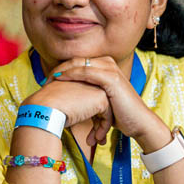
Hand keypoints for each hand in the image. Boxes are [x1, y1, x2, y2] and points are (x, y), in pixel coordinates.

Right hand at [24, 79, 111, 145]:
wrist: (45, 107)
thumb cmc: (48, 106)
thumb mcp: (63, 101)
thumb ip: (74, 104)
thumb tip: (78, 115)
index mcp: (80, 80)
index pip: (91, 99)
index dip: (92, 116)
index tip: (89, 130)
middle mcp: (90, 81)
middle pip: (100, 105)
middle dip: (98, 123)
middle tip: (95, 138)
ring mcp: (97, 88)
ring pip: (106, 111)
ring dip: (101, 128)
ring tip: (95, 141)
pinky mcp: (101, 98)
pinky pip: (107, 116)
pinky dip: (102, 129)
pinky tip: (95, 139)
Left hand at [51, 56, 170, 150]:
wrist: (138, 122)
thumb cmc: (120, 114)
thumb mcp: (101, 100)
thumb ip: (88, 92)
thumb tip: (68, 96)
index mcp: (105, 66)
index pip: (78, 62)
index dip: (61, 69)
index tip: (47, 80)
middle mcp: (108, 63)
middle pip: (77, 60)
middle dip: (59, 69)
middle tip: (45, 80)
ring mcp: (110, 69)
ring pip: (80, 64)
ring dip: (62, 70)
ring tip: (49, 80)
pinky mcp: (111, 78)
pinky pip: (86, 72)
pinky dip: (71, 74)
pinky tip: (59, 79)